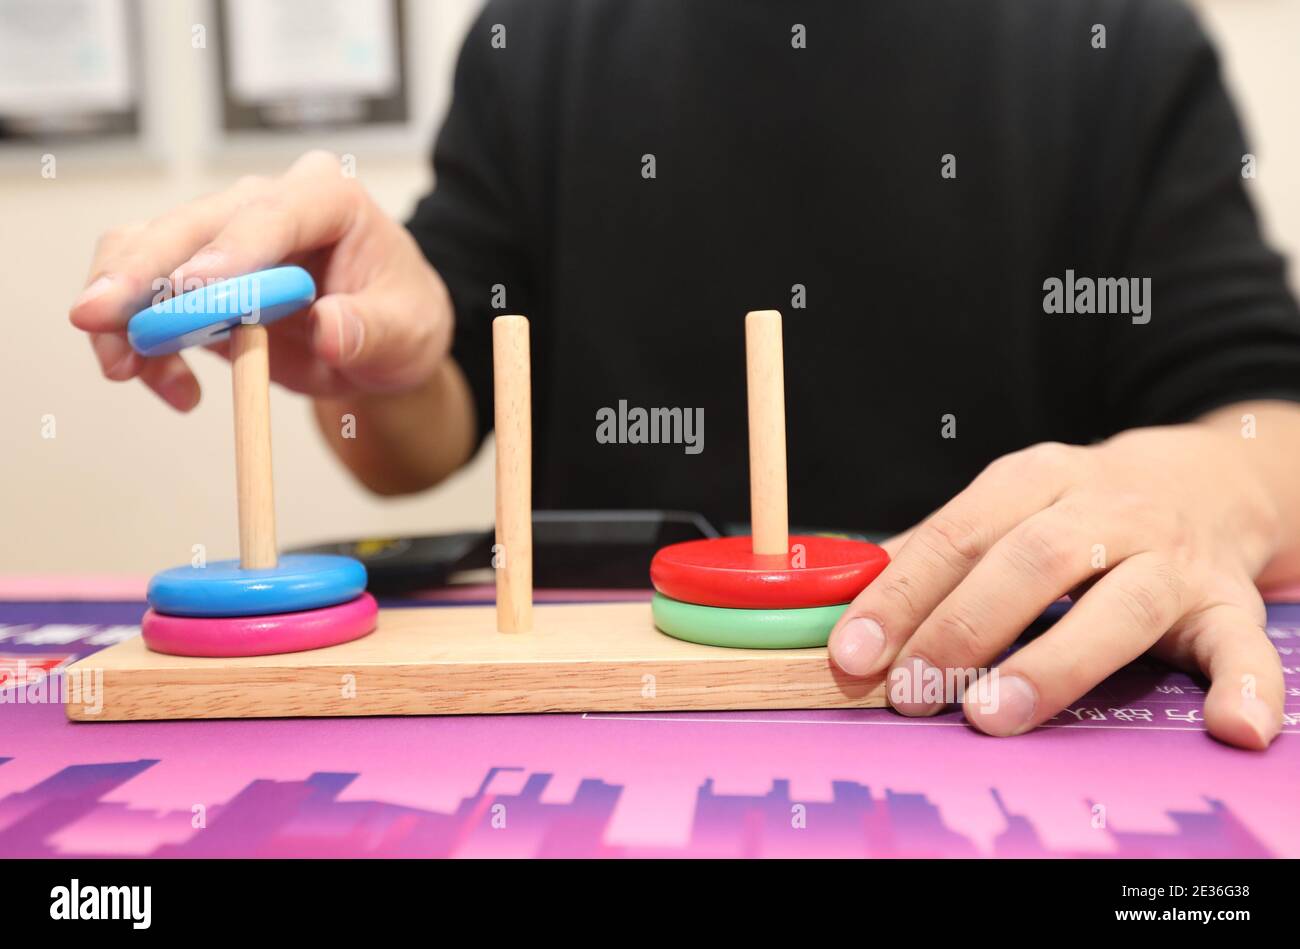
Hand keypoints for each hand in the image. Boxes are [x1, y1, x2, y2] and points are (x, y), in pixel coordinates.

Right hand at [69, 150, 451, 410]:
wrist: (382, 344)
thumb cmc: (401, 318)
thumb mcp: (408, 330)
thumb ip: (371, 330)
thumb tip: (330, 331)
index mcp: (328, 198)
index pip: (272, 214)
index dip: (229, 251)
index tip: (189, 290)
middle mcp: (267, 204)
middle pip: (191, 226)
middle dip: (140, 273)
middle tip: (98, 317)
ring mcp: (224, 237)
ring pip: (147, 251)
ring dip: (124, 311)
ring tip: (125, 368)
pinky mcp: (194, 276)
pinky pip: (145, 300)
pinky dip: (140, 342)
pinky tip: (170, 386)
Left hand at [828, 425, 1285, 748]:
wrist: (1204, 480)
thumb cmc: (1078, 509)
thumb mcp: (1007, 504)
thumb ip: (937, 549)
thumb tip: (846, 594)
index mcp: (1037, 478)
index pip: (958, 533)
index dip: (902, 594)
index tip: (855, 651)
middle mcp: (1107, 509)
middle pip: (1030, 562)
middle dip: (963, 629)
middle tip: (911, 693)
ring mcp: (1172, 557)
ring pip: (1120, 605)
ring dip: (1055, 663)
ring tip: (993, 714)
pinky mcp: (1229, 602)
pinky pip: (1242, 644)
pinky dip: (1246, 687)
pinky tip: (1229, 728)